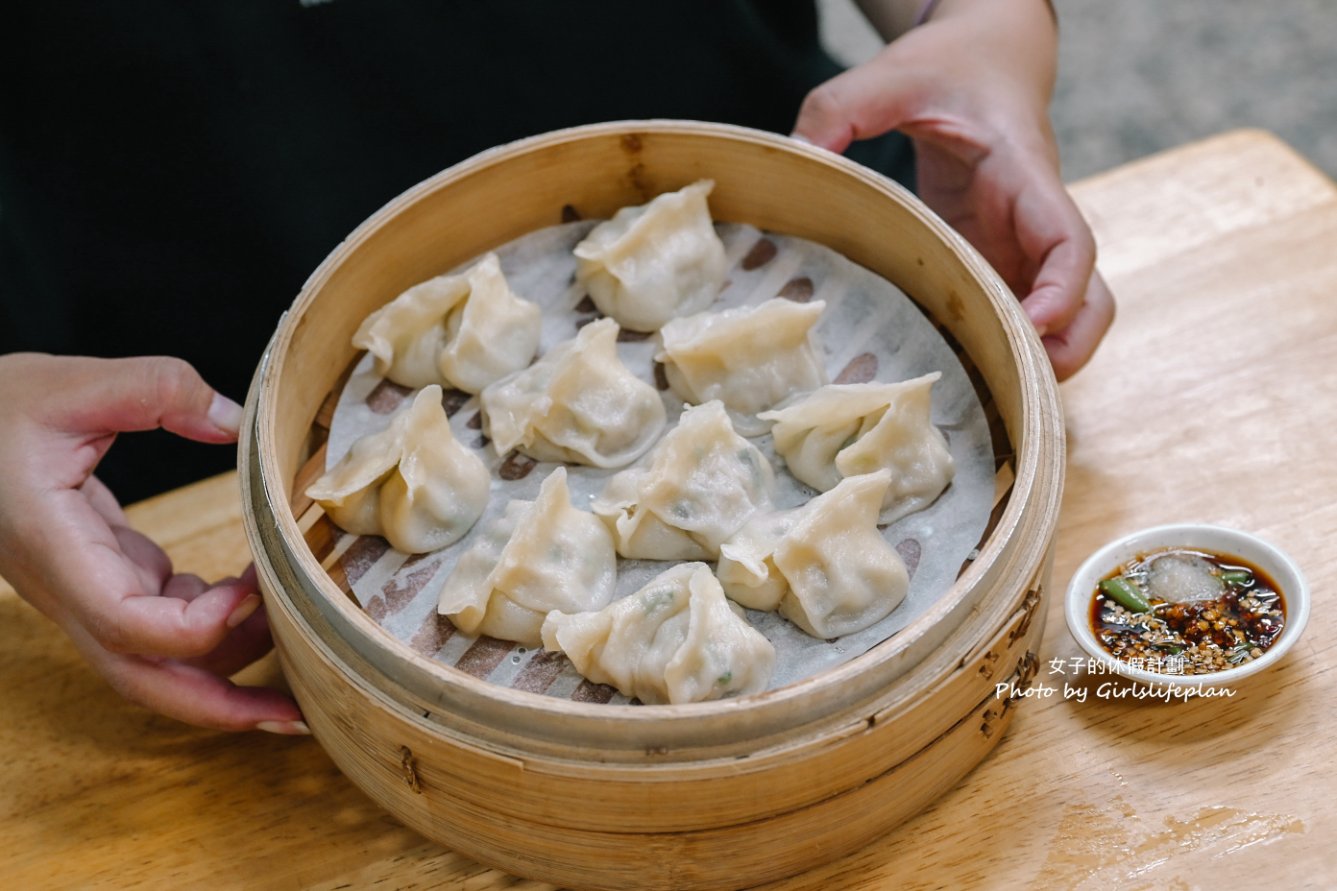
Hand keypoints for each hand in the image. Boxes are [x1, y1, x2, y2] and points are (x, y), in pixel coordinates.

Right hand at [0, 353, 305, 733]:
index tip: (254, 583)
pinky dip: (211, 623)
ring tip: (298, 647)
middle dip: (221, 705)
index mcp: (57, 550)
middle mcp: (71, 588)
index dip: (200, 625)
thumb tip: (233, 420)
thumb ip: (157, 389)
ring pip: (154, 662)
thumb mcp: (72, 383)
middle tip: (297, 713)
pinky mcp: (105, 576)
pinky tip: (255, 593)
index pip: (130, 628)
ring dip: (226, 664)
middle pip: (144, 680)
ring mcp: (87, 591)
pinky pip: (161, 624)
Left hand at [793, 0, 1113, 379]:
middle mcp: (1035, 221)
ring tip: (984, 394)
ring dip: (1039, 358)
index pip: (1069, 240)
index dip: (1061, 290)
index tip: (1031, 323)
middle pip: (1091, 299)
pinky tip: (955, 372)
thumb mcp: (889, 76)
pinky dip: (1003, 347)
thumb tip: (797, 155)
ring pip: (1066, 316)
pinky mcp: (998, 259)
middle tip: (1014, 385)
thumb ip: (840, 108)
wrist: (985, 57)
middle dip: (1067, 347)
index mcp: (1024, 175)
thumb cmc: (948, 66)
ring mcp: (1021, 247)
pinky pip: (1018, 313)